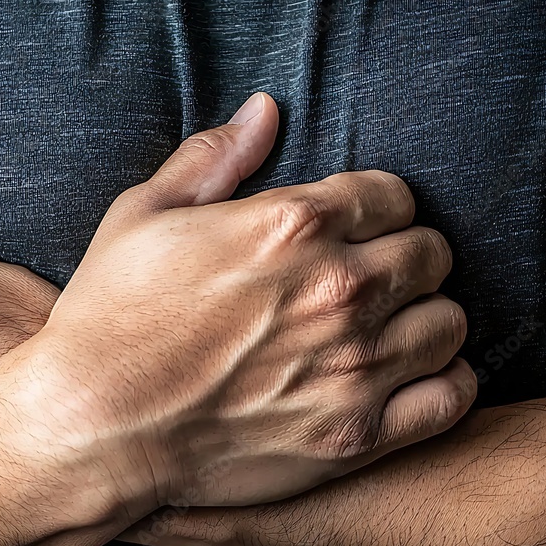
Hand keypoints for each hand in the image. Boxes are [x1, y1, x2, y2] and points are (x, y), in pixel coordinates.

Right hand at [31, 91, 475, 518]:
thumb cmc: (110, 320)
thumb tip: (265, 109)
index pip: (394, 196)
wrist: (96, 429)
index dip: (377, 210)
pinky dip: (442, 383)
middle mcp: (339, 291)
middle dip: (407, 258)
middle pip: (432, 254)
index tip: (356, 232)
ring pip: (450, 322)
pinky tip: (410, 378)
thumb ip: (214, 159)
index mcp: (293, 225)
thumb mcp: (142, 217)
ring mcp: (353, 367)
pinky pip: (450, 397)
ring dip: (425, 319)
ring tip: (391, 329)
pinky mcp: (356, 435)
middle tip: (374, 279)